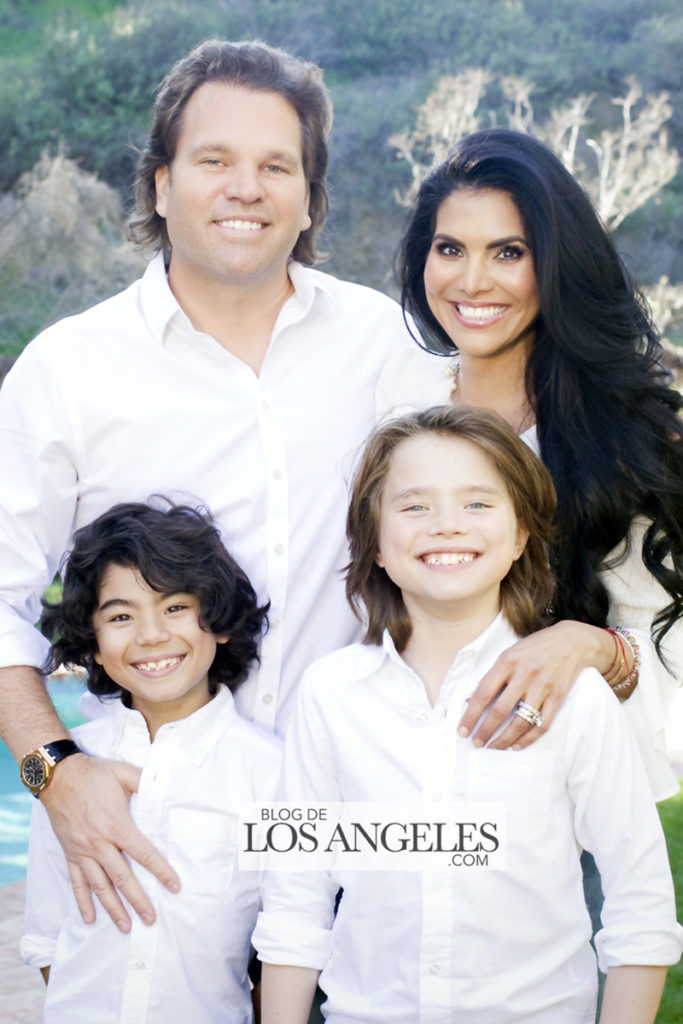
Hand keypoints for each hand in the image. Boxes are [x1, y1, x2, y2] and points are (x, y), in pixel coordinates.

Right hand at [40, 753, 179, 930]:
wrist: (58, 778)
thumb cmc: (93, 774)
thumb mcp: (123, 772)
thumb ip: (146, 781)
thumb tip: (165, 786)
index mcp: (117, 825)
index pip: (143, 854)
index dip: (161, 871)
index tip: (174, 886)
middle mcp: (99, 844)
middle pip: (123, 878)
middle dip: (138, 900)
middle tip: (151, 919)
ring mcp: (83, 852)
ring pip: (100, 886)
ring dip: (113, 908)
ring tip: (125, 926)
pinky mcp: (70, 854)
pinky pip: (76, 882)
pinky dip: (82, 902)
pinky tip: (90, 918)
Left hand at [458, 620, 611, 749]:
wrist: (571, 641)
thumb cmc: (534, 648)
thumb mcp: (509, 654)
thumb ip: (492, 676)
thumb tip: (470, 700)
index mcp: (507, 662)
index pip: (484, 693)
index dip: (471, 715)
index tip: (462, 730)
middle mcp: (524, 674)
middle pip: (500, 710)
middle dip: (485, 731)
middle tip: (476, 743)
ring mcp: (542, 687)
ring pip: (521, 721)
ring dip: (505, 739)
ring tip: (493, 748)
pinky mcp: (557, 697)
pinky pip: (542, 724)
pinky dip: (528, 739)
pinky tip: (516, 746)